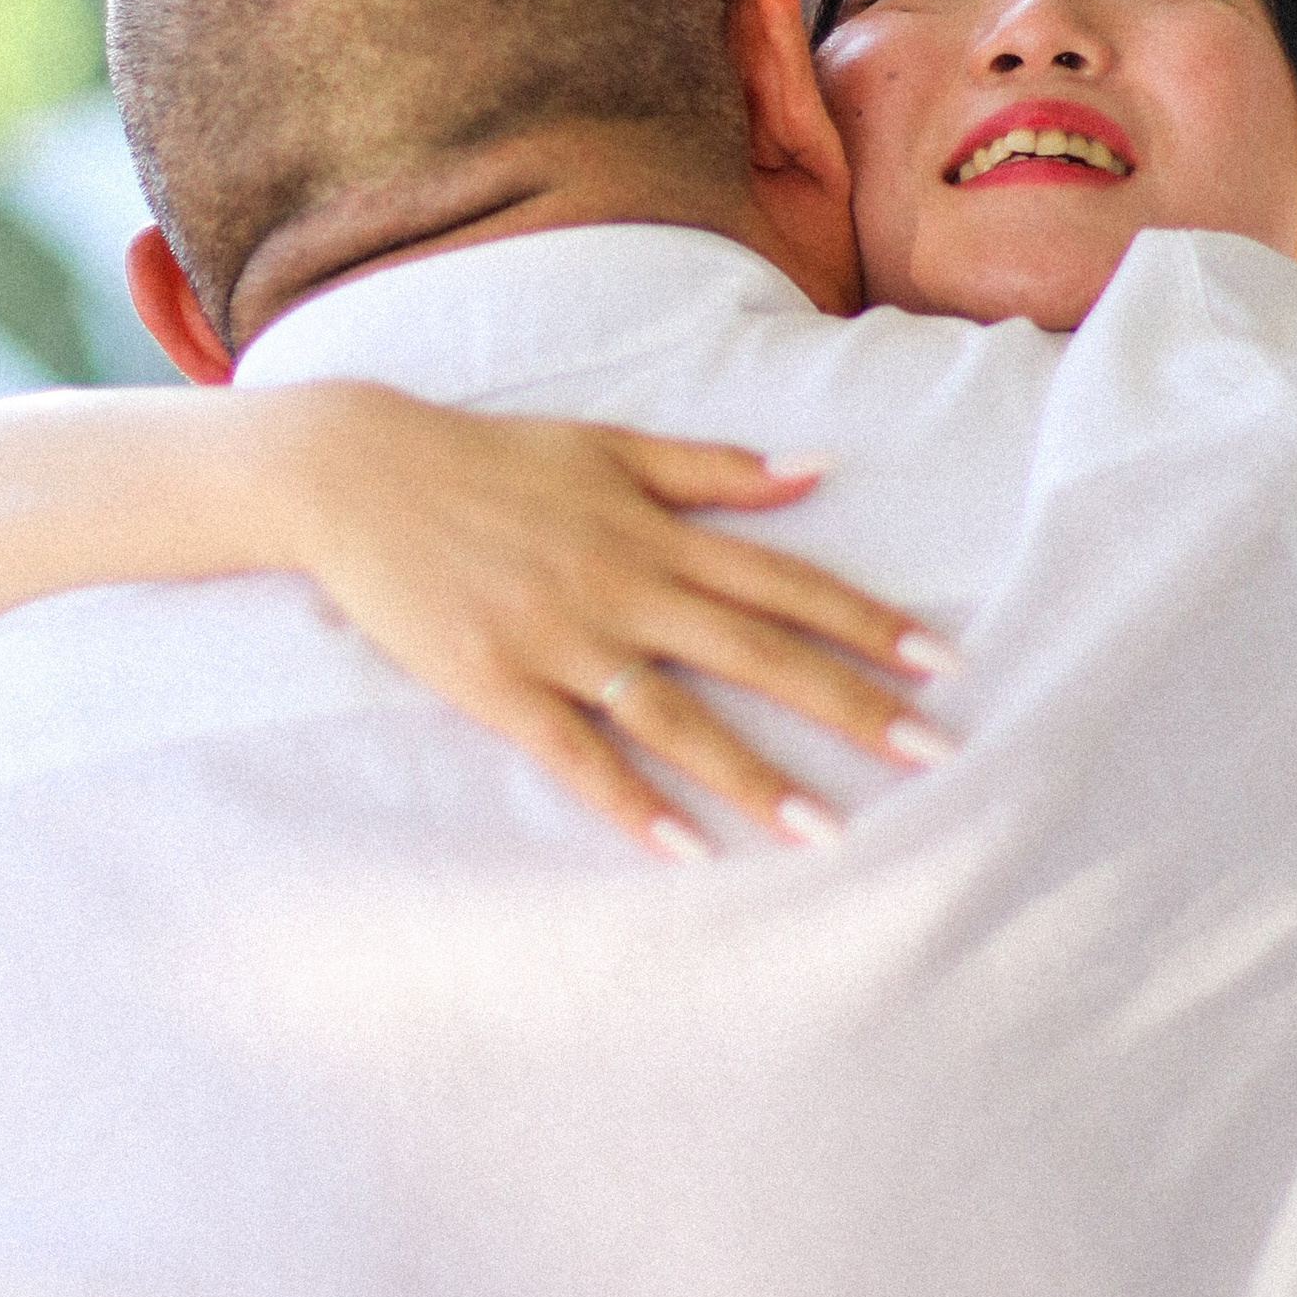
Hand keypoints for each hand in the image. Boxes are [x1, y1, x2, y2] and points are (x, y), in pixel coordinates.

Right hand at [280, 389, 953, 859]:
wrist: (355, 473)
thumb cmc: (489, 458)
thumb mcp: (608, 445)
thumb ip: (713, 468)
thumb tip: (815, 470)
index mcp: (656, 530)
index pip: (786, 581)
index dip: (868, 621)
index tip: (941, 662)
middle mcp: (624, 586)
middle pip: (758, 654)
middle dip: (851, 706)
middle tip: (934, 755)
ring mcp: (561, 640)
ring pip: (679, 719)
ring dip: (758, 778)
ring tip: (830, 833)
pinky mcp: (497, 685)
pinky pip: (577, 755)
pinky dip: (633, 804)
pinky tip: (689, 851)